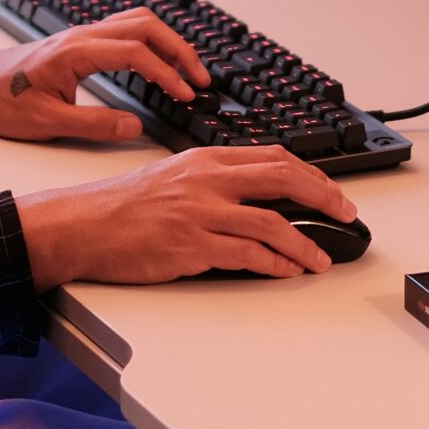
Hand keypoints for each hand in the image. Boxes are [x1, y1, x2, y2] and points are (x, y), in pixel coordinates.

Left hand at [0, 7, 211, 143]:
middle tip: (200, 80)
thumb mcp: (45, 122)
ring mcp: (85, 34)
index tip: (184, 94)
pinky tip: (161, 61)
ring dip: (169, 42)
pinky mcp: (84, 41)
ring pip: (139, 22)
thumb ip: (93, 125)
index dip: (165, 73)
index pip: (135, 52)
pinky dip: (153, 41)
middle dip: (179, 50)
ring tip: (189, 71)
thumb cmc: (3, 101)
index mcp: (76, 52)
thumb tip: (134, 127)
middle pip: (146, 26)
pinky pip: (127, 29)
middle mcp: (84, 36)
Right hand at [16, 145, 357, 285]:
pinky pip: (247, 255)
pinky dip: (275, 264)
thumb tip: (259, 195)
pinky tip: (287, 271)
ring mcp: (200, 213)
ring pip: (272, 222)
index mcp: (206, 159)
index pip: (274, 157)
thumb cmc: (123, 206)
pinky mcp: (191, 246)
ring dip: (305, 244)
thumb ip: (215, 179)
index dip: (313, 175)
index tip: (333, 192)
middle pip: (283, 179)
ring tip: (320, 260)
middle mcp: (207, 180)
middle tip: (345, 215)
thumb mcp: (174, 175)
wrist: (82, 225)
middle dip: (324, 197)